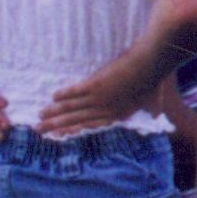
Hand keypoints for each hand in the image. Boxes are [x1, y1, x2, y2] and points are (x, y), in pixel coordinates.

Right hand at [37, 45, 161, 137]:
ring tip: (40, 116)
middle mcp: (106, 110)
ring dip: (55, 112)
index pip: (91, 126)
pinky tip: (53, 97)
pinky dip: (64, 95)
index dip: (73, 130)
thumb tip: (156, 114)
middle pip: (76, 120)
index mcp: (119, 115)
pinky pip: (76, 92)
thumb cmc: (156, 79)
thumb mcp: (155, 101)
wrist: (152, 63)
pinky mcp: (96, 84)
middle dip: (56, 126)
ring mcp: (100, 98)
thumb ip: (152, 110)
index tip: (60, 134)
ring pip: (72, 108)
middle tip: (40, 129)